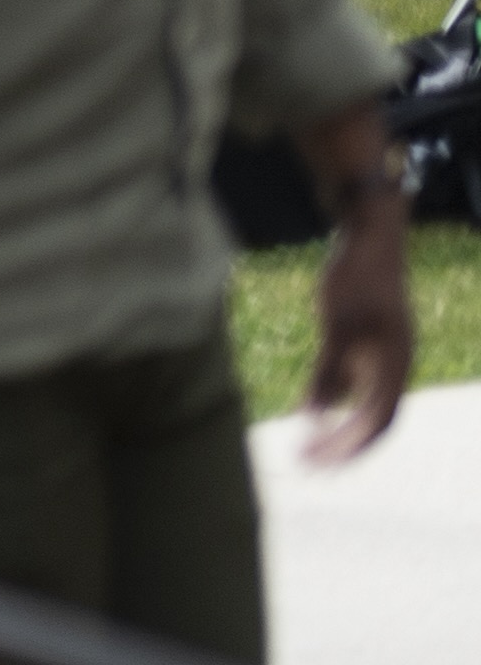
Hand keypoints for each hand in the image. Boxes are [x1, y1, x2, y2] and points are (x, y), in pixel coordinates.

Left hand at [307, 187, 416, 461]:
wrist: (369, 235)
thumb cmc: (356, 277)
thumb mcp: (337, 325)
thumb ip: (327, 372)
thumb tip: (312, 419)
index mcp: (396, 366)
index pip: (376, 422)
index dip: (350, 447)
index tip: (320, 463)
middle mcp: (394, 366)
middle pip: (371, 420)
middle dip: (341, 445)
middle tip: (306, 465)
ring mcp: (382, 355)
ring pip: (361, 404)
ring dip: (335, 425)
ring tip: (302, 444)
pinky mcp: (367, 343)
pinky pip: (352, 383)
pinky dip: (332, 399)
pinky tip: (307, 410)